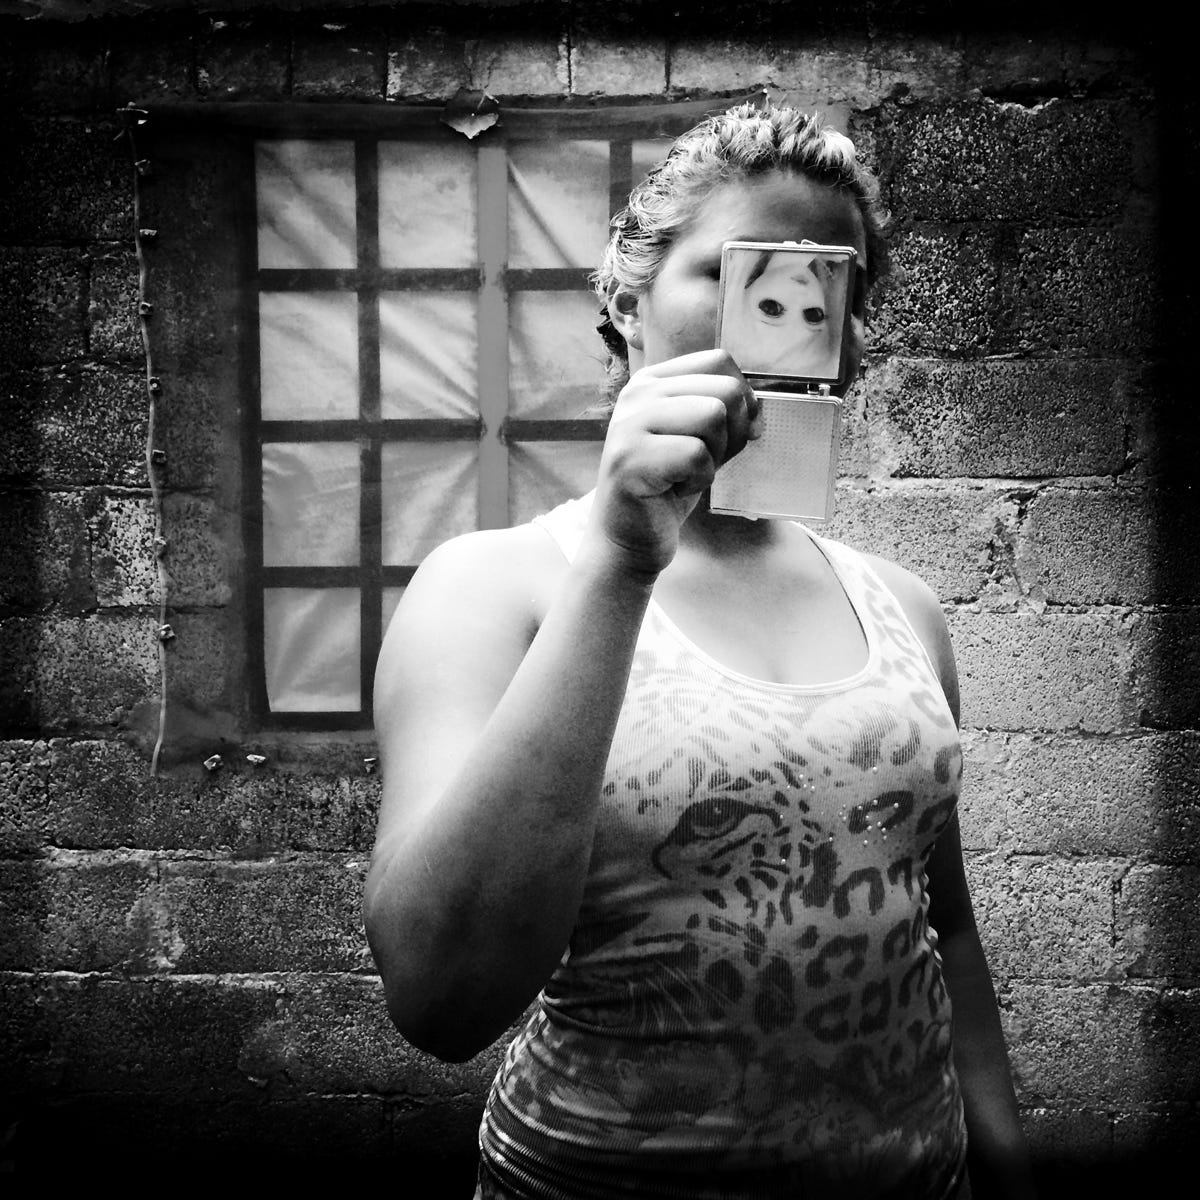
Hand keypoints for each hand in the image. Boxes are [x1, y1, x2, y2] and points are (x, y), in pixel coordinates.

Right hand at [586, 349, 759, 577]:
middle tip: (705, 461)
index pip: (719, 361)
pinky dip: (700, 480)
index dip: (742, 398)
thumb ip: (724, 413)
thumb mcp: (697, 437)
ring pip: (713, 416)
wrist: (627, 535)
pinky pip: (697, 455)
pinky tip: (676, 489)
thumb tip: (758, 408)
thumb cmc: (666, 485)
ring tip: (687, 473)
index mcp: (653, 381)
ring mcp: (630, 424)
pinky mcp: (631, 459)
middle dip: (733, 432)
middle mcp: (637, 394)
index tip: (731, 434)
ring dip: (715, 456)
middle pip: (724, 389)